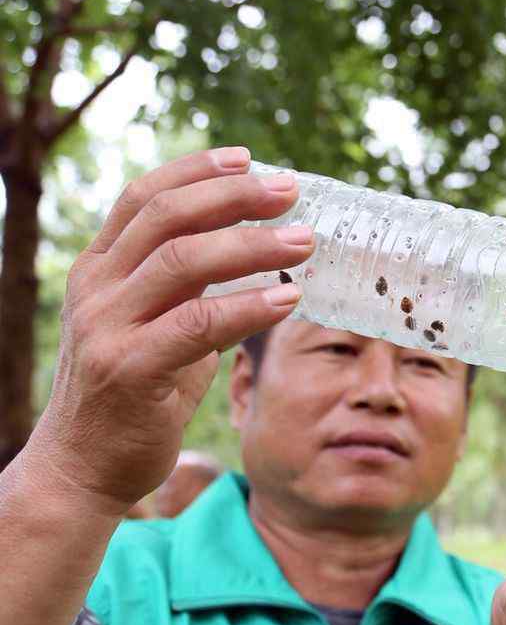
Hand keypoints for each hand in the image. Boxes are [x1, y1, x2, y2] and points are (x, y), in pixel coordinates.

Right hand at [26, 147, 312, 515]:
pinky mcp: (129, 370)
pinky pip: (197, 324)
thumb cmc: (136, 390)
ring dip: (251, 245)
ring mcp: (108, 328)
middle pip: (167, 217)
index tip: (248, 158)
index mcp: (101, 268)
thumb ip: (189, 283)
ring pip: (182, 262)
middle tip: (290, 191)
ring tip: (303, 241)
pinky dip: (248, 306)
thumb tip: (258, 242)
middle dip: (234, 196)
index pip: (144, 198)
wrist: (84, 467)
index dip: (197, 170)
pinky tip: (289, 297)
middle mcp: (97, 289)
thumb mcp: (158, 321)